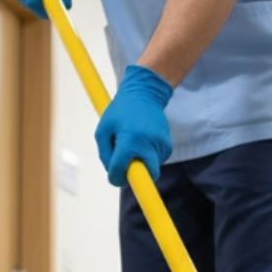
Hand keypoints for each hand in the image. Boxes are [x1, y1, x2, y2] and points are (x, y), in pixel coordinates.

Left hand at [95, 65, 173, 186]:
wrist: (145, 94)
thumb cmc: (120, 112)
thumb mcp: (103, 130)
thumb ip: (105, 155)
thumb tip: (114, 174)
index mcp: (129, 140)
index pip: (121, 170)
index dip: (115, 177)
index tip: (114, 177)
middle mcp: (148, 144)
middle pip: (146, 176)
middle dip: (136, 177)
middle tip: (127, 169)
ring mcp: (161, 146)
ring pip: (150, 168)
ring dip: (140, 163)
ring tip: (134, 143)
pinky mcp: (168, 147)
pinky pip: (156, 161)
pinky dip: (148, 156)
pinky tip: (144, 141)